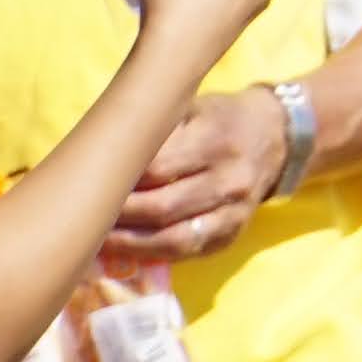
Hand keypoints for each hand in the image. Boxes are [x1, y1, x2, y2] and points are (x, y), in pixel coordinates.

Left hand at [105, 87, 290, 269]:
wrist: (275, 137)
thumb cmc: (219, 118)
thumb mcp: (192, 107)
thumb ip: (156, 128)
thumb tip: (101, 151)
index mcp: (215, 138)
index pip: (158, 166)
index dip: (122, 178)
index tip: (92, 181)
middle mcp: (229, 178)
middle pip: (162, 206)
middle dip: (120, 215)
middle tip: (86, 214)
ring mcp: (234, 212)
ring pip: (173, 238)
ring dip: (130, 242)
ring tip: (97, 239)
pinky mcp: (232, 235)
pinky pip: (186, 252)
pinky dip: (152, 254)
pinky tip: (126, 249)